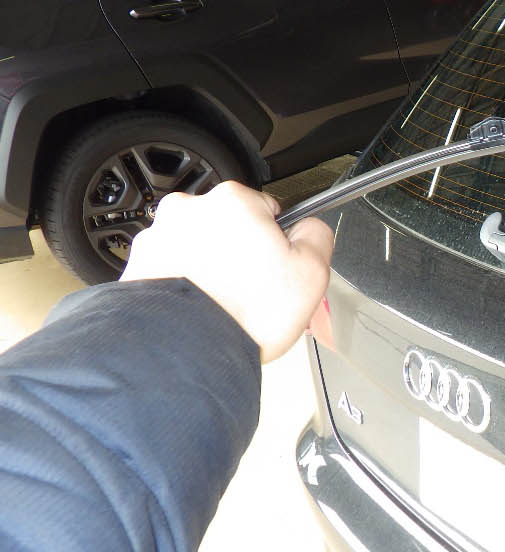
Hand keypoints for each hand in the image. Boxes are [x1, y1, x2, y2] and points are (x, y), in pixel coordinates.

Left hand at [121, 181, 332, 362]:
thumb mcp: (312, 273)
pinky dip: (185, 285)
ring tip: (223, 304)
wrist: (184, 350)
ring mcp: (161, 236)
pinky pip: (173, 270)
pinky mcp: (139, 264)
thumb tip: (310, 228)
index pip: (269, 212)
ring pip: (200, 249)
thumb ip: (318, 236)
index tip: (277, 269)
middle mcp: (192, 210)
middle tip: (252, 292)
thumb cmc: (241, 313)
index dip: (278, 244)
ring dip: (212, 269)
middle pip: (231, 229)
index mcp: (234, 201)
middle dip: (242, 255)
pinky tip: (199, 308)